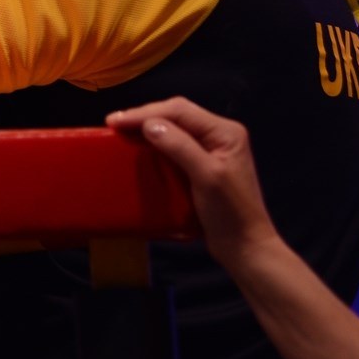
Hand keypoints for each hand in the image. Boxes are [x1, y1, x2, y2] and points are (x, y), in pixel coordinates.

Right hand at [105, 97, 280, 271]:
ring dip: (148, 127)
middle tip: (114, 124)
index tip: (115, 121)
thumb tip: (149, 125)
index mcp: (225, 132)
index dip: (145, 113)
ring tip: (122, 132)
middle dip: (145, 116)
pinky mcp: (203, 164)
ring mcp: (212, 149)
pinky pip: (175, 144)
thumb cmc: (230, 213)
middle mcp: (219, 135)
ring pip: (175, 127)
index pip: (180, 111)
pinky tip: (141, 147)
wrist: (245, 247)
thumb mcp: (206, 176)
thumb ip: (180, 147)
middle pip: (177, 114)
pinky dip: (155, 143)